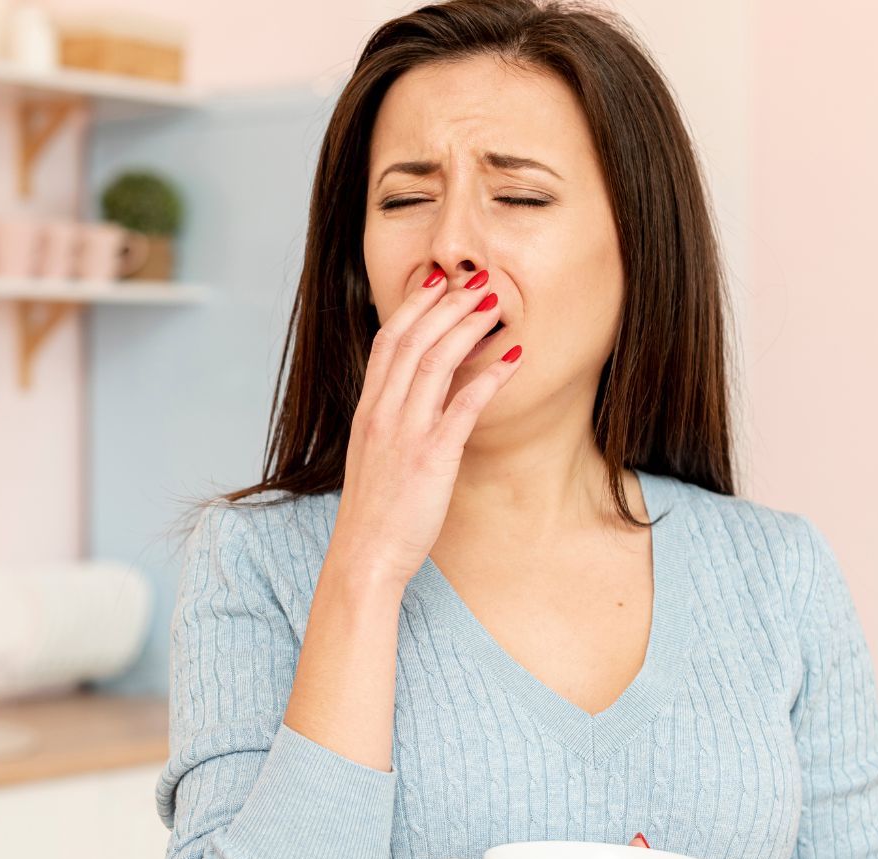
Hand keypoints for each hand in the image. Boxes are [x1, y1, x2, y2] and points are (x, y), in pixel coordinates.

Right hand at [328, 264, 522, 586]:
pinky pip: (463, 406)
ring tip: (495, 305)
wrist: (364, 556)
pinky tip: (513, 358)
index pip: (386, 342)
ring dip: (468, 328)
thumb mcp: (374, 458)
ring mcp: (405, 434)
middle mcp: (382, 414)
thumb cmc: (374, 514)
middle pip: (412, 340)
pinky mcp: (431, 458)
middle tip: (477, 282)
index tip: (436, 282)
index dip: (413, 306)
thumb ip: (391, 424)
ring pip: (435, 362)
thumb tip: (417, 400)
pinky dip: (490, 376)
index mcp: (367, 411)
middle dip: (446, 305)